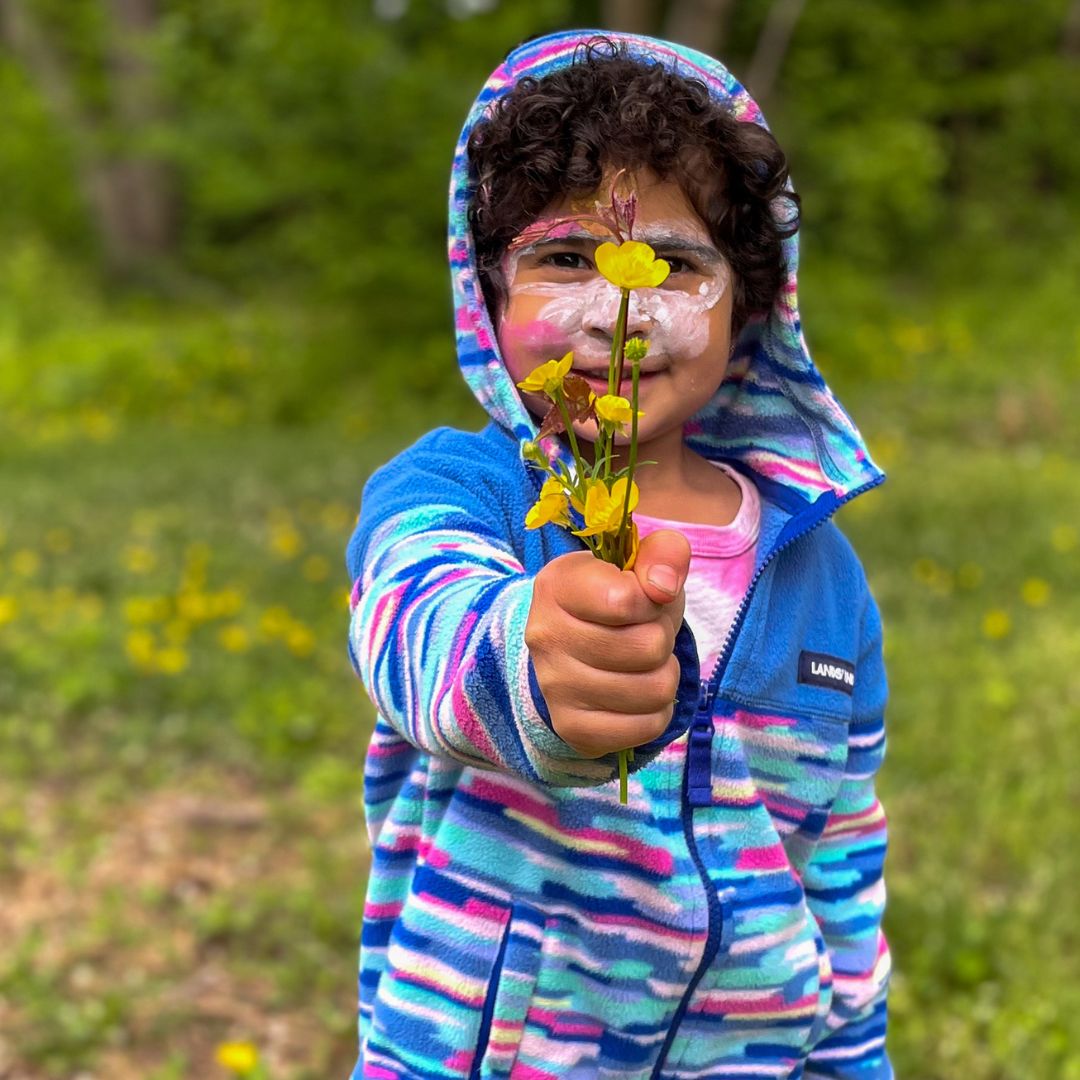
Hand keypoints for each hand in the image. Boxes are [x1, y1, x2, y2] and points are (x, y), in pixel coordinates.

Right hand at [526, 529, 690, 757]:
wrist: (578, 646)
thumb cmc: (618, 600)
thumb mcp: (641, 566)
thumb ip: (663, 553)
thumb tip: (664, 586)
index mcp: (557, 585)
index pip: (628, 600)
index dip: (654, 600)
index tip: (643, 598)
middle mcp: (545, 636)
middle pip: (648, 647)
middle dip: (661, 638)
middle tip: (642, 633)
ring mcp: (555, 687)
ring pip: (655, 690)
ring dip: (663, 675)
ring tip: (640, 663)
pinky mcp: (572, 728)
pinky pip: (648, 727)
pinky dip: (656, 712)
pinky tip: (636, 694)